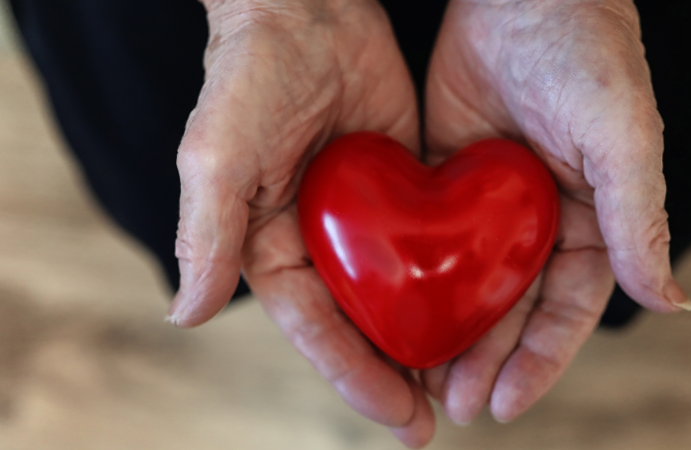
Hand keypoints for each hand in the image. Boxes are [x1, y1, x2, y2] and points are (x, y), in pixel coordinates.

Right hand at [167, 1, 432, 445]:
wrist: (306, 8)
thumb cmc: (250, 76)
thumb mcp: (217, 155)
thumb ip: (206, 233)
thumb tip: (187, 315)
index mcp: (274, 248)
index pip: (316, 329)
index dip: (354, 377)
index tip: (398, 416)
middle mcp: (320, 244)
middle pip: (360, 326)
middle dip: (393, 377)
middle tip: (431, 425)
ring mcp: (365, 221)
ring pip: (399, 296)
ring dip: (427, 342)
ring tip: (465, 387)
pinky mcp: (403, 190)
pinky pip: (430, 247)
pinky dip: (451, 284)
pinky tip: (483, 312)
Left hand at [421, 0, 690, 424]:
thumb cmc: (585, 53)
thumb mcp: (622, 137)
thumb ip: (639, 219)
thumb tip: (672, 299)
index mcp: (589, 221)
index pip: (567, 309)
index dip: (539, 360)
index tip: (504, 403)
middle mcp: (539, 222)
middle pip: (512, 307)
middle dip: (485, 359)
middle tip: (452, 403)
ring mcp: (489, 205)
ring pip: (467, 284)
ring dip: (447, 332)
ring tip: (419, 379)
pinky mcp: (444, 181)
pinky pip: (428, 240)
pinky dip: (413, 280)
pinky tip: (391, 312)